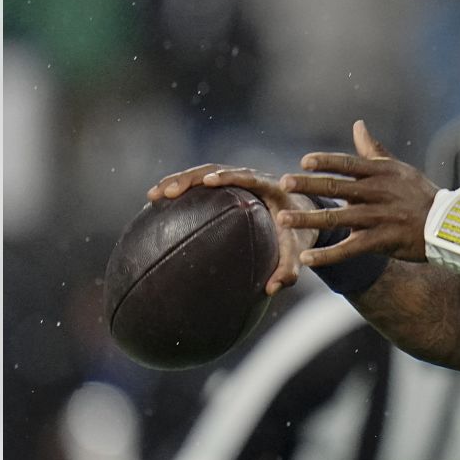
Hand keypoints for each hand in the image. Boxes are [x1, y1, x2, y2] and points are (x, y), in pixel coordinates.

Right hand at [147, 163, 317, 295]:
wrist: (306, 216)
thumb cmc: (302, 233)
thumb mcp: (299, 251)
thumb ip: (289, 268)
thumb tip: (270, 289)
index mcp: (272, 188)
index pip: (248, 177)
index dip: (229, 177)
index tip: (209, 182)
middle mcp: (252, 179)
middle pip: (217, 170)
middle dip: (191, 178)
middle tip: (169, 192)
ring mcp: (238, 181)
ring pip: (204, 173)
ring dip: (178, 181)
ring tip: (153, 196)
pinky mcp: (228, 187)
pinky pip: (201, 184)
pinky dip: (181, 189)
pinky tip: (157, 203)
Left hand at [278, 120, 438, 266]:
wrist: (446, 225)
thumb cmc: (419, 194)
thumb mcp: (398, 168)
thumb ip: (373, 150)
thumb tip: (358, 125)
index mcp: (381, 172)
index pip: (348, 164)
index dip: (326, 162)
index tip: (304, 162)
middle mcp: (378, 192)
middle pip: (337, 187)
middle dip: (308, 185)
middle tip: (283, 183)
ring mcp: (379, 217)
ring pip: (338, 218)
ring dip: (308, 218)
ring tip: (283, 219)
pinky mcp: (382, 240)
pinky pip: (350, 249)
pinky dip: (328, 255)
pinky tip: (307, 258)